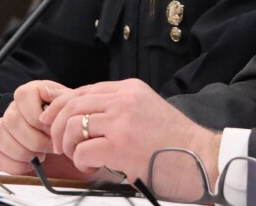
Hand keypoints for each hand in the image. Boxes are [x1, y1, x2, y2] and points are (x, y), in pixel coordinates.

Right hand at [0, 80, 80, 177]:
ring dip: (23, 151)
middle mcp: (15, 108)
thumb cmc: (71, 124)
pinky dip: (15, 165)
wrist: (71, 146)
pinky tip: (31, 165)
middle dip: (34, 139)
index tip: (52, 128)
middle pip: (11, 120)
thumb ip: (64, 100)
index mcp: (32, 92)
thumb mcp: (73, 108)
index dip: (37, 116)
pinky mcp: (2, 150)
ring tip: (41, 155)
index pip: (22, 96)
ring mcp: (5, 129)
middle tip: (51, 146)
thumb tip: (48, 100)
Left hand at [41, 79, 221, 183]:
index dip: (62, 106)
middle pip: (72, 105)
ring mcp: (121, 121)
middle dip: (56, 126)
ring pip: (72, 126)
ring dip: (68, 145)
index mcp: (131, 88)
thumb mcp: (148, 110)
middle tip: (59, 144)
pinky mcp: (120, 146)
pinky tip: (93, 166)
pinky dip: (81, 162)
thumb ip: (121, 107)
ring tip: (78, 157)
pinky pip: (81, 151)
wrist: (202, 158)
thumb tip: (87, 117)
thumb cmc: (177, 142)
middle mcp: (124, 99)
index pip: (84, 90)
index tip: (53, 121)